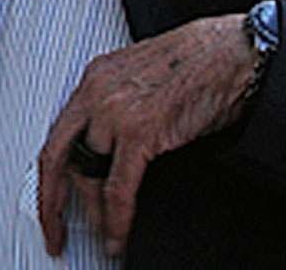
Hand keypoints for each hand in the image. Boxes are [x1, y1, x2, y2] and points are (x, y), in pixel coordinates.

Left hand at [37, 13, 257, 256]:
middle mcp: (96, 92)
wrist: (234, 52)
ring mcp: (115, 111)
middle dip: (51, 197)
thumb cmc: (201, 62)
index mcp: (95, 78)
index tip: (52, 194)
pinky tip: (117, 232)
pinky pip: (118, 186)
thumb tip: (115, 147)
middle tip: (54, 227)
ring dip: (92, 212)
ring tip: (101, 234)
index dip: (53, 170)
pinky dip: (116, 216)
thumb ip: (121, 107)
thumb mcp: (144, 78)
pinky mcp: (140, 131)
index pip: (59, 132)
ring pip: (87, 173)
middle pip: (57, 154)